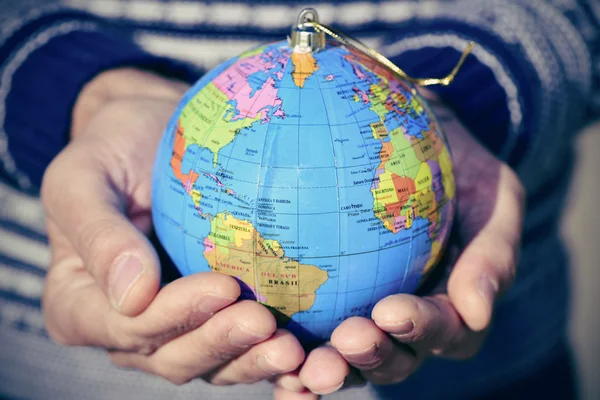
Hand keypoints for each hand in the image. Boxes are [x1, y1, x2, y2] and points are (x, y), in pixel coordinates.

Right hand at [41, 69, 304, 384]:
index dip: (174, 315)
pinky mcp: (215, 317)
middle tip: (264, 322)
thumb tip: (132, 295)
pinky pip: (241, 345)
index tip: (222, 287)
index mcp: (80, 305)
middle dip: (220, 343)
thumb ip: (96, 233)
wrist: (153, 137)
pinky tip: (304, 344)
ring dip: (251, 359)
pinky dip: (268, 350)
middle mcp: (126, 328)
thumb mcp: (82, 176)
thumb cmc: (113, 150)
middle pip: (173, 354)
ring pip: (212, 361)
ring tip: (290, 347)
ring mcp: (175, 327)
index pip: (126, 325)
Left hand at [273, 91, 524, 397]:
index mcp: (451, 305)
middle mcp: (406, 322)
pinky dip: (284, 346)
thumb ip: (492, 253)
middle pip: (394, 358)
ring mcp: (363, 314)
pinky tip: (260, 339)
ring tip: (301, 365)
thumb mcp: (493, 195)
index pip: (444, 332)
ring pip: (346, 357)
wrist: (411, 132)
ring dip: (327, 367)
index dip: (421, 329)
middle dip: (372, 358)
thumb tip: (477, 312)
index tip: (390, 309)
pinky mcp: (322, 301)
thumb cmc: (456, 163)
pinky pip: (303, 329)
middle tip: (345, 341)